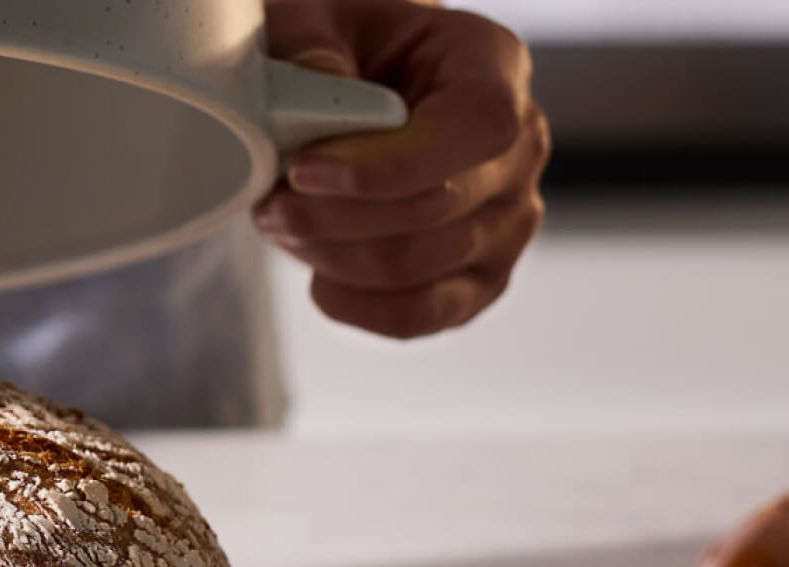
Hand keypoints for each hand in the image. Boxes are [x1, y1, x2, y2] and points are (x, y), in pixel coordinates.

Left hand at [255, 0, 548, 338]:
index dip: (390, 163)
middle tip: (267, 201)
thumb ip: (310, 43)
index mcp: (495, 67)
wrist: (361, 90)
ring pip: (416, 267)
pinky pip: (421, 316)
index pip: (478, 127)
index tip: (305, 170)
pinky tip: (317, 275)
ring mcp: (510, 220)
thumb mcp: (317, 16)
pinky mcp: (482, 279)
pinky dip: (356, 305)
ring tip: (283, 223)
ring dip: (328, 253)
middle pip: (436, 208)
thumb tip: (318, 88)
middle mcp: (521, 148)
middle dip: (330, 216)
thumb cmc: (344, 48)